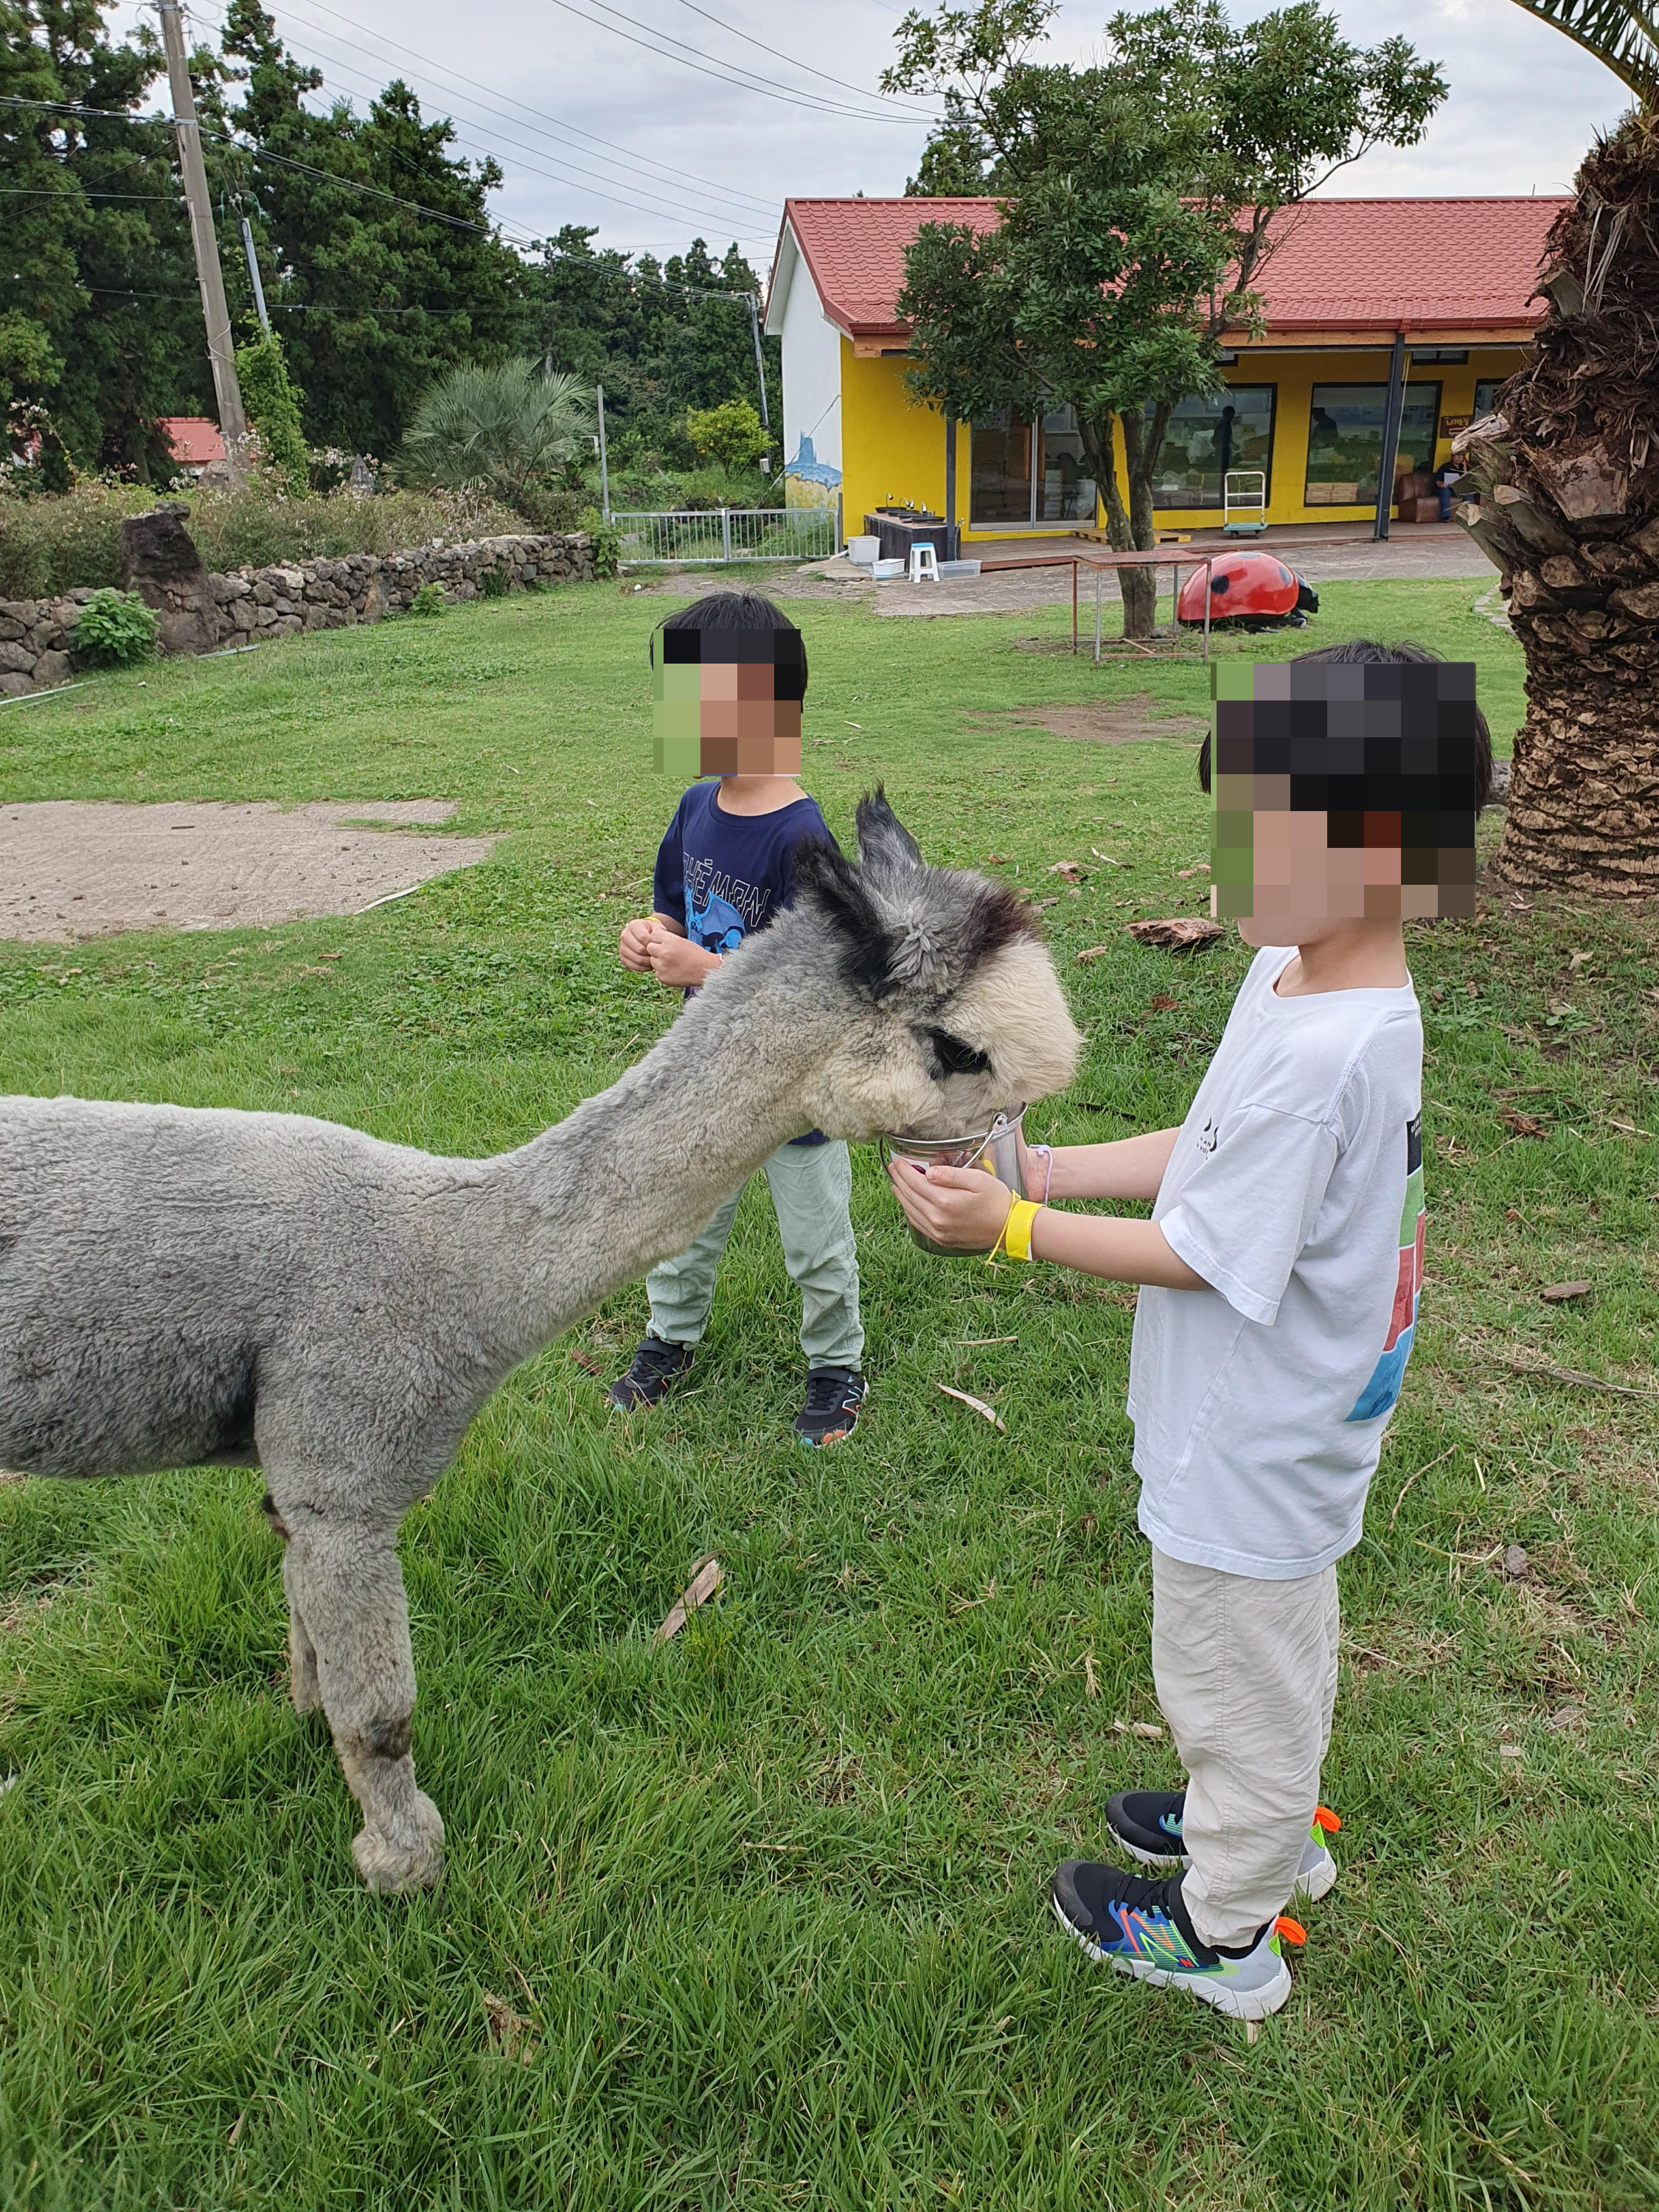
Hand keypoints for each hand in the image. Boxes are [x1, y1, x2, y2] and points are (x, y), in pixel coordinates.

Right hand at [618, 916, 655, 972]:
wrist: (648, 936)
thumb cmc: (654, 932)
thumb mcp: (658, 929)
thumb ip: (658, 934)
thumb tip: (654, 945)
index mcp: (633, 925)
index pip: (643, 938)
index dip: (653, 944)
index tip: (659, 946)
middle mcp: (624, 935)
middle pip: (639, 949)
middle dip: (650, 954)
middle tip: (658, 955)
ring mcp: (622, 947)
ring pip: (636, 959)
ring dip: (648, 962)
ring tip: (655, 960)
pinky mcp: (622, 957)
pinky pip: (633, 966)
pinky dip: (643, 968)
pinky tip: (649, 965)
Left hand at [646, 924, 720, 989]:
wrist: (707, 970)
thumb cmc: (696, 954)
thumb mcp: (682, 941)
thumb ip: (666, 939)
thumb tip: (652, 940)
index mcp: (669, 940)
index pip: (653, 936)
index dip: (658, 940)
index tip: (665, 944)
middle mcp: (664, 952)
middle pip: (650, 948)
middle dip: (656, 951)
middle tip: (668, 955)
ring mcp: (662, 966)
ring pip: (652, 961)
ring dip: (659, 962)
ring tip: (674, 964)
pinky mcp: (663, 977)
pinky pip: (657, 973)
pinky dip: (663, 973)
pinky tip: (675, 972)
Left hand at [886, 1158, 1012, 1252]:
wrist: (1008, 1228)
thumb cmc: (996, 1200)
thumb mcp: (977, 1180)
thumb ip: (951, 1174)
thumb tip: (928, 1171)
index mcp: (945, 1201)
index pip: (915, 1182)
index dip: (904, 1170)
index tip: (897, 1160)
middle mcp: (937, 1218)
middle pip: (909, 1196)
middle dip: (899, 1180)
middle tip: (893, 1167)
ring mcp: (938, 1231)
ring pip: (910, 1210)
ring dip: (901, 1195)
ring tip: (896, 1183)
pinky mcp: (941, 1239)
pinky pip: (917, 1223)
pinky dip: (909, 1211)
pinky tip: (908, 1203)